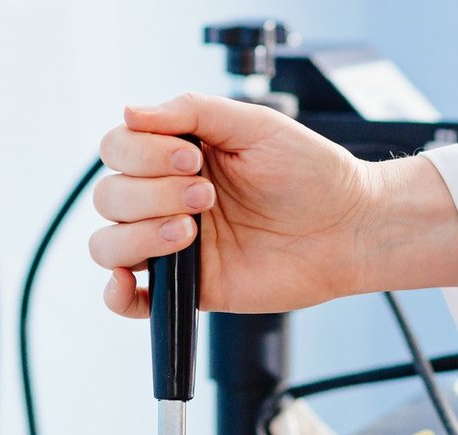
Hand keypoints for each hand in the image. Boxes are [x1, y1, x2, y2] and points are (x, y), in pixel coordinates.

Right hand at [91, 93, 457, 316]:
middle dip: (151, 193)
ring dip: (139, 236)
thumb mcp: (254, 124)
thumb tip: (131, 111)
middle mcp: (167, 199)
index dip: (141, 154)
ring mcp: (174, 245)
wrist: (348, 227)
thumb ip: (192, 111)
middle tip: (208, 195)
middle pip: (109, 196)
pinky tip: (132, 282)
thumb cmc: (310, 173)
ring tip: (191, 230)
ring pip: (109, 244)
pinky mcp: (189, 288)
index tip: (190, 158)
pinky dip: (117, 294)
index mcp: (176, 156)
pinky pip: (130, 300)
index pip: (117, 149)